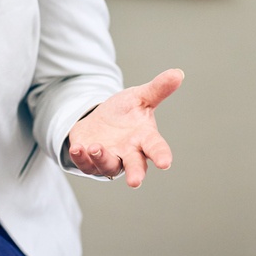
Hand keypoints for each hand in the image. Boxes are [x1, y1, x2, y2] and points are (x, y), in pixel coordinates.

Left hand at [68, 69, 183, 187]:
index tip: (165, 163)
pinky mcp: (89, 160)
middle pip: (135, 167)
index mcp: (144, 138)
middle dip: (135, 174)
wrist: (100, 118)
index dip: (161, 155)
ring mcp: (109, 158)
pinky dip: (82, 158)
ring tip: (96, 147)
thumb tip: (178, 73)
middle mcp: (129, 153)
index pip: (156, 148)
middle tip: (135, 182)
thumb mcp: (140, 97)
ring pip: (108, 166)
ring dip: (102, 159)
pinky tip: (78, 148)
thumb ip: (158, 89)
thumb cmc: (125, 112)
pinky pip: (85, 164)